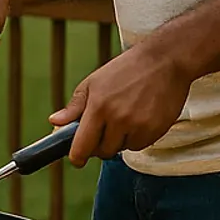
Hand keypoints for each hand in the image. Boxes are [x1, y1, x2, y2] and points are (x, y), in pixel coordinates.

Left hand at [47, 44, 196, 166]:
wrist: (164, 61)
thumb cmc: (126, 70)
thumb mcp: (94, 83)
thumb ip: (74, 107)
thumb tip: (55, 123)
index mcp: (98, 107)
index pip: (82, 146)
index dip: (77, 157)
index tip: (76, 158)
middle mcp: (118, 119)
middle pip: (102, 151)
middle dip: (99, 145)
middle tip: (104, 128)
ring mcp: (138, 126)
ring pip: (121, 149)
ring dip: (119, 140)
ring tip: (124, 118)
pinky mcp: (156, 130)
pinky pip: (140, 145)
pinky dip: (136, 138)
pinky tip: (139, 119)